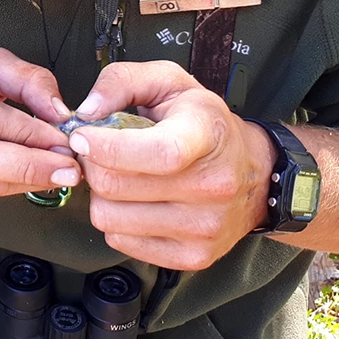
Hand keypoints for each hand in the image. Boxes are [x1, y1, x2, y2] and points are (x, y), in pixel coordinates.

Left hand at [66, 61, 274, 269]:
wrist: (255, 172)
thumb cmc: (204, 124)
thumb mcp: (169, 82)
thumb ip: (122, 81)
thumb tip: (86, 112)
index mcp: (205, 136)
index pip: (156, 152)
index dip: (106, 146)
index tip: (83, 137)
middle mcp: (211, 186)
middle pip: (114, 186)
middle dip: (93, 165)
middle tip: (100, 153)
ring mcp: (203, 227)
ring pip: (108, 218)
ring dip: (102, 195)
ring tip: (123, 177)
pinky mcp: (192, 257)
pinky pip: (120, 241)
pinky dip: (117, 220)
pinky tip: (135, 202)